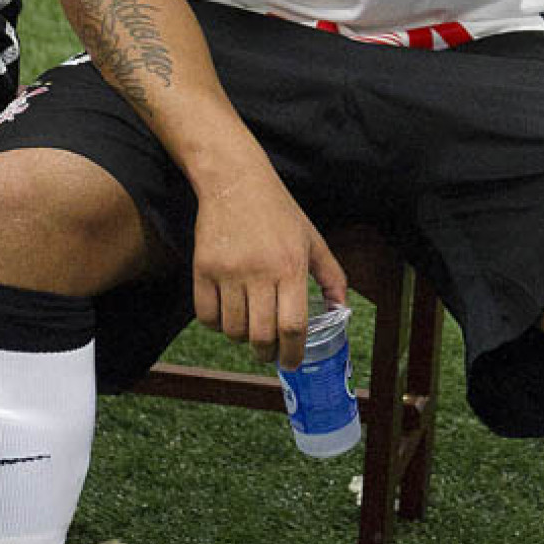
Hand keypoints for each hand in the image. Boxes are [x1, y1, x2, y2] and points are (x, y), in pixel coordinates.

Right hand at [191, 160, 347, 368]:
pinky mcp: (203, 269)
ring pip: (233, 330)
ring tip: (249, 329)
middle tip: (269, 352)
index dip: (293, 354)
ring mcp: (229, 272)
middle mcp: (260, 272)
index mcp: (291, 267)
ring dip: (242, 338)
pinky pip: (206, 316)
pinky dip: (216, 325)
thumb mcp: (312, 239)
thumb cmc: (278, 211)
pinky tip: (227, 315)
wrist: (235, 181)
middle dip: (267, 353)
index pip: (293, 327)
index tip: (291, 363)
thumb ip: (332, 276)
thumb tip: (340, 309)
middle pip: (261, 336)